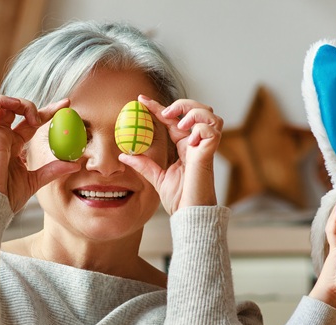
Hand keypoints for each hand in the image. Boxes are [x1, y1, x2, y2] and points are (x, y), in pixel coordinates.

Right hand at [0, 95, 80, 212]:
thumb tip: (76, 164)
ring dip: (11, 101)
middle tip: (41, 115)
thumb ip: (54, 170)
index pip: (30, 122)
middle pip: (13, 109)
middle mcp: (2, 138)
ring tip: (25, 111)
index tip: (65, 104)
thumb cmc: (9, 198)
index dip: (47, 111)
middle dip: (28, 104)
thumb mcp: (37, 180)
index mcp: (13, 146)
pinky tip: (2, 106)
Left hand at [119, 96, 221, 213]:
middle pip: (197, 109)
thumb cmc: (180, 200)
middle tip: (164, 111)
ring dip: (193, 112)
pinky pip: (212, 130)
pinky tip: (191, 140)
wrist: (189, 214)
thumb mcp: (157, 178)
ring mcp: (205, 147)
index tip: (141, 99)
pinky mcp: (210, 153)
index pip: (173, 119)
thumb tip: (124, 156)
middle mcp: (196, 143)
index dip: (159, 107)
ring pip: (209, 114)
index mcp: (185, 146)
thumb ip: (144, 165)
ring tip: (179, 124)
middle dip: (181, 103)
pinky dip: (201, 129)